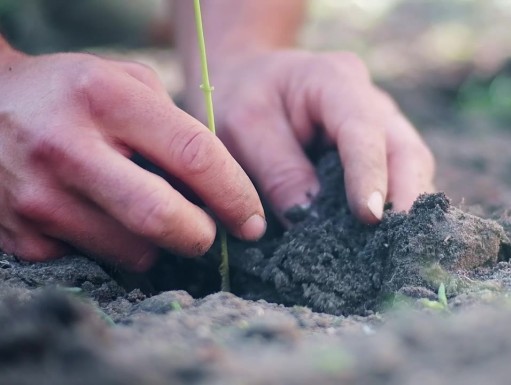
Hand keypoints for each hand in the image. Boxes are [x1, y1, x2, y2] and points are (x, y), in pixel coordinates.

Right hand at [0, 51, 264, 270]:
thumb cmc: (72, 93)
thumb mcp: (126, 82)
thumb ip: (176, 127)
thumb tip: (223, 191)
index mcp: (105, 99)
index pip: (195, 157)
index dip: (236, 195)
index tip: (252, 220)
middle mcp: (67, 149)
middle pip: (164, 219)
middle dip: (203, 236)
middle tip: (210, 232)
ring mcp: (39, 199)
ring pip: (135, 253)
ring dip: (158, 244)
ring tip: (144, 213)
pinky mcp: (23, 238)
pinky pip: (96, 262)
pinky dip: (114, 249)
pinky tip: (100, 219)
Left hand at [184, 50, 434, 223]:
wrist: (247, 80)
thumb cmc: (242, 98)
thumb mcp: (244, 128)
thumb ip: (278, 172)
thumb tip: (314, 221)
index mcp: (335, 81)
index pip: (363, 130)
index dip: (369, 174)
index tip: (370, 216)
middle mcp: (371, 100)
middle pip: (406, 151)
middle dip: (407, 198)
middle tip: (400, 245)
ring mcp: (383, 124)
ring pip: (412, 168)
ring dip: (406, 209)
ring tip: (395, 250)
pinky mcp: (382, 150)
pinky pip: (400, 180)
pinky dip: (397, 209)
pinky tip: (385, 240)